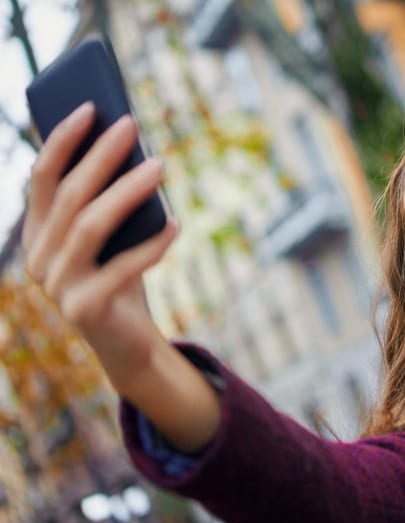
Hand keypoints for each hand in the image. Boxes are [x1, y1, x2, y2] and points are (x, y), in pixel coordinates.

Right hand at [22, 102, 177, 387]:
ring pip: (90, 226)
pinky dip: (151, 245)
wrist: (128, 343)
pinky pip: (122, 268)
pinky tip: (176, 224)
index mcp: (38, 234)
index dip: (64, 140)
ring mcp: (56, 285)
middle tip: (132, 125)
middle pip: (69, 195)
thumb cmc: (121, 279)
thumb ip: (110, 203)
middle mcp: (37, 258)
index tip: (91, 107)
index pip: (42, 177)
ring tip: (160, 165)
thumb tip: (136, 151)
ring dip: (127, 192)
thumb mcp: (112, 238)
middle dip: (101, 156)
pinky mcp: (83, 309)